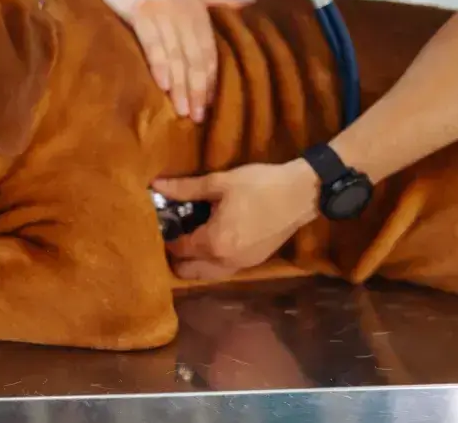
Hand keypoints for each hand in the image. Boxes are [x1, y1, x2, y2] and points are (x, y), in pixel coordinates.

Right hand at [91, 0, 252, 121]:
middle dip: (198, 89)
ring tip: (182, 110)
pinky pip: (154, 43)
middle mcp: (186, 14)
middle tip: (198, 117)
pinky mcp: (143, 13)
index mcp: (199, 12)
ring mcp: (165, 14)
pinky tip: (163, 84)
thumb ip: (220, 0)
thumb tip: (253, 4)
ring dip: (181, 85)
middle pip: (196, 58)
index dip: (210, 79)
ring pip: (177, 56)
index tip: (210, 104)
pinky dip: (160, 64)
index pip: (209, 52)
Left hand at [154, 159, 320, 279]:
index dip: (165, 236)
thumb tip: (156, 186)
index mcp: (214, 243)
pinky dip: (210, 263)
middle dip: (175, 256)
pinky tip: (211, 241)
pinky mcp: (253, 263)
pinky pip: (222, 270)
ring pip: (206, 275)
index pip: (178, 249)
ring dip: (193, 263)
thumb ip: (185, 188)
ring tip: (189, 238)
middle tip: (173, 233)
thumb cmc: (260, 185)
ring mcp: (241, 266)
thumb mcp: (220, 183)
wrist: (301, 194)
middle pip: (188, 271)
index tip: (161, 222)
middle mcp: (225, 262)